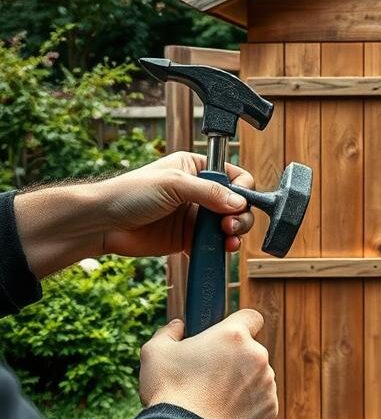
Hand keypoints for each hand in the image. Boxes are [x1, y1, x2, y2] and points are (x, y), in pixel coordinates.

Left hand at [98, 151, 254, 257]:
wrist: (102, 224)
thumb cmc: (129, 193)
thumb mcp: (173, 184)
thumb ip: (209, 191)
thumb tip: (239, 203)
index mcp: (196, 169)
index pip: (233, 177)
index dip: (241, 190)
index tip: (237, 204)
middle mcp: (198, 192)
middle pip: (236, 204)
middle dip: (239, 216)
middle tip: (230, 226)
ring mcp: (194, 217)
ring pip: (228, 225)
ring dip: (233, 233)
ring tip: (228, 239)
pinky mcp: (187, 239)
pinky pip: (212, 244)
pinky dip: (219, 248)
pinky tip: (220, 250)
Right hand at [139, 309, 277, 418]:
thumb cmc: (169, 393)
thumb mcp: (155, 352)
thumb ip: (169, 332)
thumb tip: (178, 326)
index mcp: (234, 336)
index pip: (251, 317)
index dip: (240, 324)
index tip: (226, 336)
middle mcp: (258, 356)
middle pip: (251, 351)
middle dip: (234, 359)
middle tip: (208, 375)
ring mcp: (267, 384)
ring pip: (257, 376)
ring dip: (242, 383)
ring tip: (212, 399)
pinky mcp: (270, 409)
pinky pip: (261, 401)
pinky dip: (247, 406)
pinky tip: (223, 414)